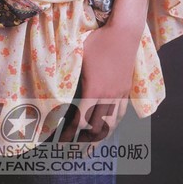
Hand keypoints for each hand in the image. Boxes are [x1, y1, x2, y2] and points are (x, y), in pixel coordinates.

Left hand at [61, 23, 141, 142]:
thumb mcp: (78, 56)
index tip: (61, 143)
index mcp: (94, 90)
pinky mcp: (126, 89)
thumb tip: (56, 86)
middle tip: (73, 150)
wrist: (124, 32)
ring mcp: (120, 94)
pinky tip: (108, 129)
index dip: (71, 134)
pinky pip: (120, 113)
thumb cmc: (98, 41)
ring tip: (91, 148)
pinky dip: (113, 125)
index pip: (81, 120)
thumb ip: (70, 75)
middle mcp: (108, 96)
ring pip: (111, 124)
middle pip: (97, 128)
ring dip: (100, 138)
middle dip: (84, 142)